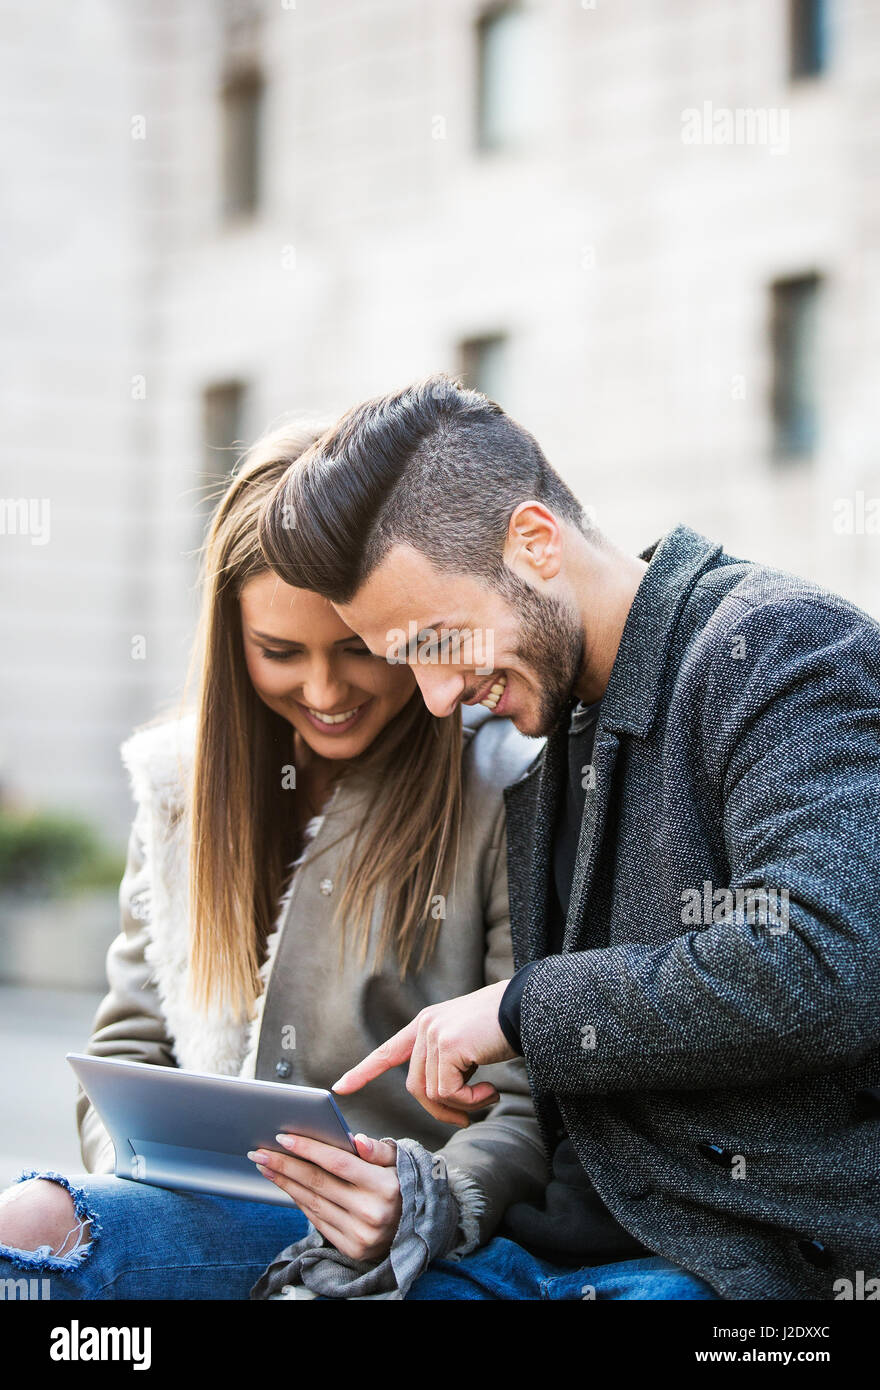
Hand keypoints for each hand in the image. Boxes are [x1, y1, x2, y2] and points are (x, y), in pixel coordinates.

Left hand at [248, 1133, 401, 1262]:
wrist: (418, 1227)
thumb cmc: (402, 1184)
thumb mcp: (399, 1161)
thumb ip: (378, 1149)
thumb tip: (357, 1140)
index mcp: (385, 1186)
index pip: (338, 1162)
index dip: (308, 1149)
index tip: (282, 1138)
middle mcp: (372, 1212)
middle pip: (318, 1183)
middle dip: (285, 1165)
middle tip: (260, 1152)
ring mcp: (361, 1234)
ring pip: (313, 1203)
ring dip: (286, 1184)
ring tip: (267, 1167)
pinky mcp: (352, 1249)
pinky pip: (318, 1221)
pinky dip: (299, 1202)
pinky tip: (287, 1187)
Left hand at [332, 980, 513, 1126]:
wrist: (528, 1009)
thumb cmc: (504, 1028)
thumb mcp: (468, 1045)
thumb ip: (448, 1062)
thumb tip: (441, 1099)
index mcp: (426, 1025)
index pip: (388, 1051)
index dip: (364, 1071)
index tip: (340, 1087)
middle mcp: (425, 1026)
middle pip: (416, 1087)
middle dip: (440, 1110)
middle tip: (465, 1119)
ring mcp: (434, 1034)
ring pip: (432, 1093)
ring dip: (462, 1105)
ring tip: (486, 1095)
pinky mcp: (448, 1045)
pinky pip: (449, 1092)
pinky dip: (470, 1100)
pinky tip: (490, 1090)